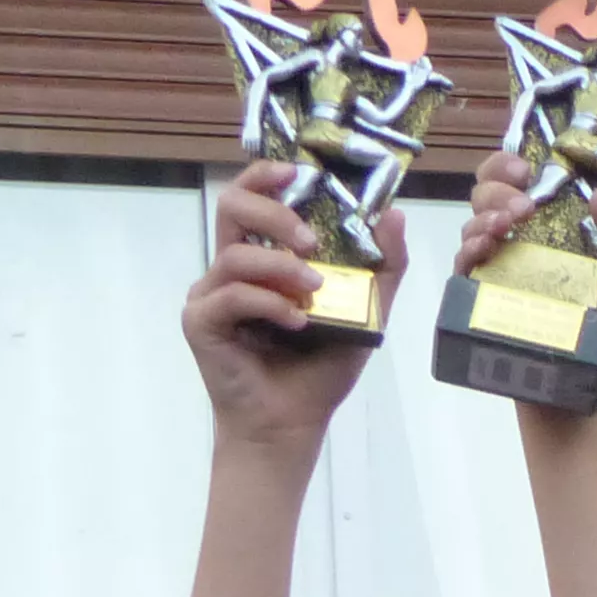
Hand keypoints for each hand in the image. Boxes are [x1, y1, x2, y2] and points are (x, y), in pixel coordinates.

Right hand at [182, 166, 395, 449]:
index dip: (269, 176)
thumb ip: (383, 268)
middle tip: (311, 241)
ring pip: (235, 254)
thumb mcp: (366, 314)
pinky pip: (230, 295)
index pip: (255, 198)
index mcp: (264, 257)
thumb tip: (395, 214)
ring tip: (315, 292)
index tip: (300, 171)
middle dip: (273, 212)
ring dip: (280, 267)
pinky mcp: (201, 320)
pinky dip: (267, 304)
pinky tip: (296, 322)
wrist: (291, 426)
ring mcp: (211, 292)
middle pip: (232, 206)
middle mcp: (232, 267)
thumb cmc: (320, 370)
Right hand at [458, 149, 596, 333]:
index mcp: (548, 214)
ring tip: (507, 226)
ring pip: (473, 218)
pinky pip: (463, 258)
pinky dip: (469, 247)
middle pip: (488, 188)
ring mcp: (497, 255)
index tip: (526, 170)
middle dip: (498, 187)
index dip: (510, 162)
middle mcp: (518, 229)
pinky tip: (484, 247)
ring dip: (486, 215)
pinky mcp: (481, 284)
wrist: (591, 358)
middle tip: (523, 206)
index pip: (516, 174)